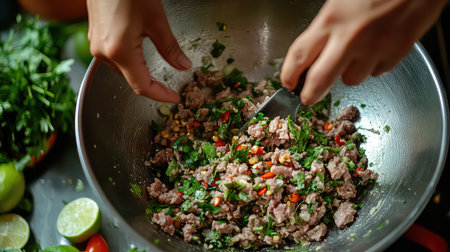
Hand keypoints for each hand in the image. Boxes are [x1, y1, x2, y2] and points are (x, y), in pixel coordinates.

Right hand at [87, 0, 191, 102]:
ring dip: (140, 75)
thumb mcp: (156, 20)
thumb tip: (182, 65)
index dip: (160, 95)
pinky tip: (141, 60)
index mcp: (119, 51)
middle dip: (152, 86)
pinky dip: (130, 64)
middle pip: (131, 80)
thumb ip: (170, 48)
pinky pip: (114, 59)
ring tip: (158, 77)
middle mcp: (103, 52)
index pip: (141, 86)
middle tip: (170, 89)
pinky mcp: (95, 37)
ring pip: (122, 71)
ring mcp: (96, 45)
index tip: (174, 98)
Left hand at [281, 0, 446, 104]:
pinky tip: (376, 48)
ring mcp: (375, 48)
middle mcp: (350, 37)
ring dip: (347, 74)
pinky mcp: (397, 53)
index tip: (288, 82)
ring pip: (351, 80)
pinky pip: (377, 72)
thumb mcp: (341, 1)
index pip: (299, 56)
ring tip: (354, 54)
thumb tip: (312, 53)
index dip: (289, 75)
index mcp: (331, 19)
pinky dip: (372, 66)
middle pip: (319, 81)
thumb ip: (326, 26)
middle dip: (310, 94)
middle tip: (308, 97)